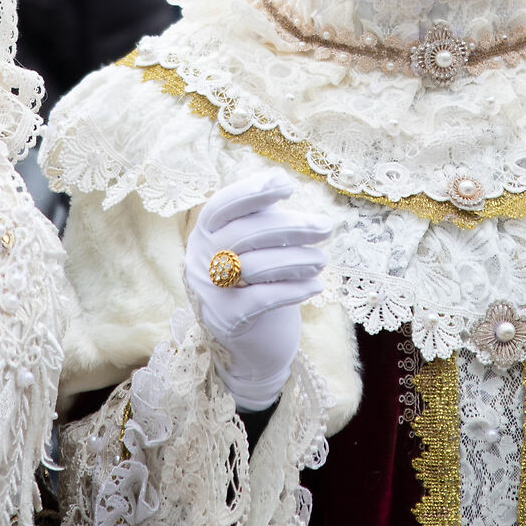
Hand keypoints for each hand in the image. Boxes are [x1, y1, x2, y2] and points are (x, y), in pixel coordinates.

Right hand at [184, 177, 328, 410]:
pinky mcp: (224, 319)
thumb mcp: (255, 247)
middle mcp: (199, 258)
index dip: (251, 192)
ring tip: (323, 260)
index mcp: (205, 233)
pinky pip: (261, 299)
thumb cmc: (258, 284)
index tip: (286, 186)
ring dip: (296, 260)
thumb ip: (263, 218)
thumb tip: (280, 179)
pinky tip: (316, 286)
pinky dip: (293, 290)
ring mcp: (208, 290)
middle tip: (326, 228)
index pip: (222, 206)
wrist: (251, 346)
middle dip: (290, 227)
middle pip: (244, 233)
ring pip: (254, 266)